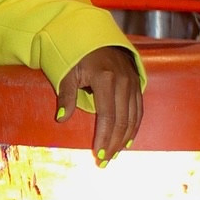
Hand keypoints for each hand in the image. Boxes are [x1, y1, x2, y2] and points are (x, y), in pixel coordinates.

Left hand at [55, 46, 142, 163]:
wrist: (98, 38)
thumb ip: (66, 95)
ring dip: (124, 139)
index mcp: (105, 80)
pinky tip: (128, 141)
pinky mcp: (137, 84)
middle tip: (105, 162)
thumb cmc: (79, 56)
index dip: (104, 138)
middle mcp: (123, 82)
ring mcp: (133, 83)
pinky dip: (134, 127)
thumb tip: (61, 118)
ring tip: (114, 155)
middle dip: (114, 144)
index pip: (107, 116)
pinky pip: (139, 110)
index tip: (98, 155)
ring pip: (133, 118)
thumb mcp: (68, 73)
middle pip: (122, 121)